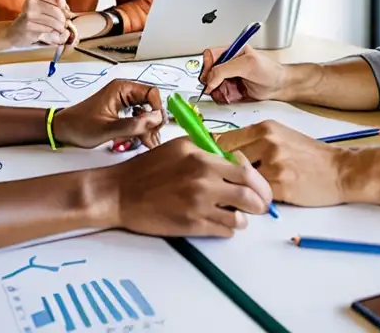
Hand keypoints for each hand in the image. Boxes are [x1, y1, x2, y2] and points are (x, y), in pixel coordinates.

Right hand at [7, 0, 74, 46]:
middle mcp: (31, 3)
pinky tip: (50, 35)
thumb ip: (55, 6)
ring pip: (55, 22)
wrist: (14, 34)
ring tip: (58, 30)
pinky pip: (49, 31)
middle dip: (63, 18)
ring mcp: (29, 15)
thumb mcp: (40, 9)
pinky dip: (53, 34)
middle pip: (57, 9)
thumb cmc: (31, 21)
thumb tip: (69, 13)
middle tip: (63, 23)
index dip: (62, 0)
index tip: (63, 8)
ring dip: (60, 28)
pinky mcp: (29, 28)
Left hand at [54, 80, 164, 149]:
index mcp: (122, 89)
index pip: (152, 93)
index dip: (157, 109)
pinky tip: (140, 140)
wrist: (64, 129)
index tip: (155, 126)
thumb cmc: (79, 125)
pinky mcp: (122, 111)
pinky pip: (139, 117)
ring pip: (147, 112)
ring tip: (147, 143)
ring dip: (149, 127)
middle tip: (150, 139)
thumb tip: (155, 120)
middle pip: (152, 103)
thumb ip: (132, 125)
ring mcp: (124, 101)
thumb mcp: (107, 128)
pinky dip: (142, 129)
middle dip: (153, 122)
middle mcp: (125, 92)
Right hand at [104, 138, 273, 236]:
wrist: (120, 193)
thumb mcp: (179, 147)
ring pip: (240, 218)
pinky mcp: (191, 225)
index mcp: (202, 158)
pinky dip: (228, 229)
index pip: (246, 170)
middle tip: (259, 205)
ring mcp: (198, 205)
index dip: (258, 180)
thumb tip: (233, 160)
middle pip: (250, 195)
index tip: (259, 186)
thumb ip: (208, 151)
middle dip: (259, 202)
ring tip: (237, 215)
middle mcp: (203, 181)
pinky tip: (220, 223)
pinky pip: (224, 231)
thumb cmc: (147, 169)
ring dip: (243, 218)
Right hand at [199, 45, 289, 103]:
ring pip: (212, 85)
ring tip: (226, 93)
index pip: (209, 56)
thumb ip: (225, 69)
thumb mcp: (246, 65)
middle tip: (216, 87)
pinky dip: (222, 98)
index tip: (209, 77)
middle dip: (210, 82)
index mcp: (230, 52)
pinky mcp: (231, 89)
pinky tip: (230, 97)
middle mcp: (227, 64)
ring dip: (216, 91)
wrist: (279, 86)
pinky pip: (219, 95)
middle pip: (208, 72)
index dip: (207, 66)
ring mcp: (228, 77)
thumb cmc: (269, 71)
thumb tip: (210, 79)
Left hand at [216, 121, 342, 206]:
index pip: (224, 140)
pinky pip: (255, 194)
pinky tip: (258, 200)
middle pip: (227, 159)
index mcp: (265, 128)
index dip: (216, 156)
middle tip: (225, 183)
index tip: (215, 166)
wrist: (340, 170)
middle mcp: (267, 142)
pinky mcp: (280, 184)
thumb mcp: (281, 136)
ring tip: (242, 192)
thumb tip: (224, 150)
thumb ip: (254, 141)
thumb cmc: (310, 155)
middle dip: (225, 173)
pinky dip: (253, 199)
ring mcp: (273, 163)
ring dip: (238, 187)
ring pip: (240, 177)